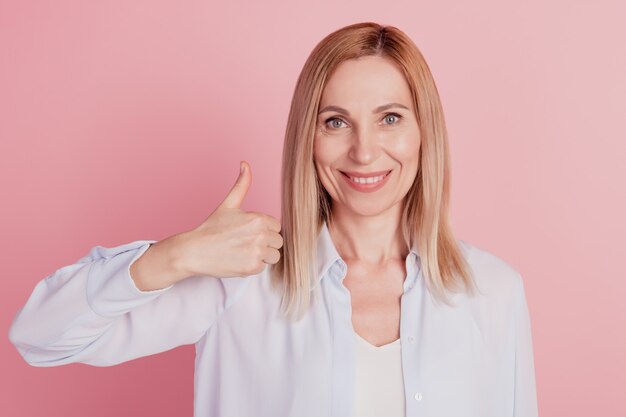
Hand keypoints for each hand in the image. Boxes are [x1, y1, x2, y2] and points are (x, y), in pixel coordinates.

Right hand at [175, 160, 282, 278]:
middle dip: (264, 243)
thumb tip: (245, 164)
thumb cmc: (211, 228)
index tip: (248, 232)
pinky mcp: (252, 267)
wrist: (194, 251)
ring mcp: (257, 252)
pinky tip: (239, 260)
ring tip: (243, 251)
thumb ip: (241, 185)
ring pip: (274, 256)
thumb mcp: (228, 204)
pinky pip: (263, 268)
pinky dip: (253, 266)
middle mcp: (260, 234)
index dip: (263, 230)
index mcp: (259, 218)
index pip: (276, 227)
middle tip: (244, 242)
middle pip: (277, 242)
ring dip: (262, 256)